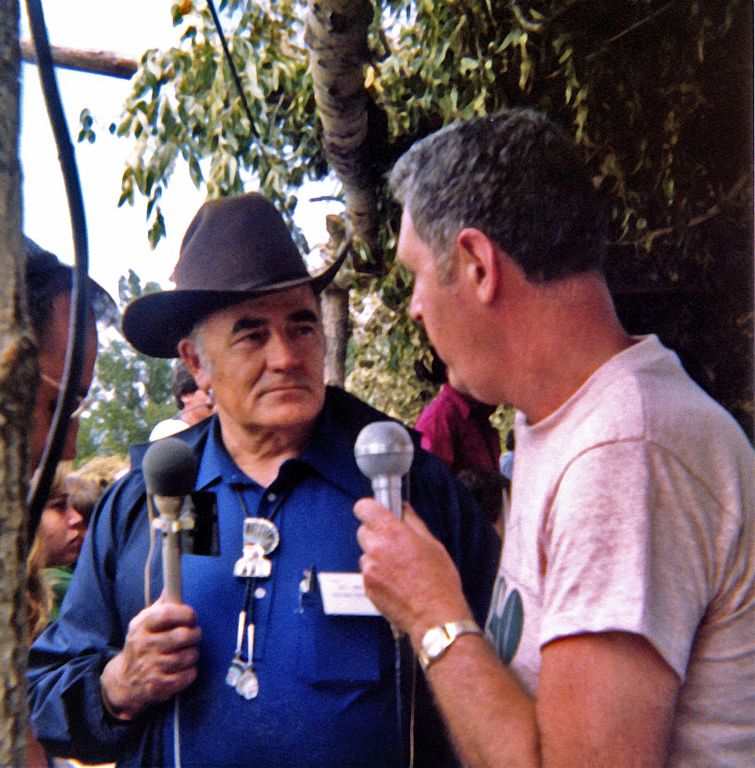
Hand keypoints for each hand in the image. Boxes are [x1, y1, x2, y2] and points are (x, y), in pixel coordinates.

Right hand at [100, 591, 200, 719]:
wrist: (124, 680)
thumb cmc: (143, 644)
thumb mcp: (146, 622)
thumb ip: (162, 605)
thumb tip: (172, 584)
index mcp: (142, 626)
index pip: (167, 613)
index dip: (185, 613)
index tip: (191, 616)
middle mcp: (144, 646)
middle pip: (182, 636)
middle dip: (195, 634)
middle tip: (194, 635)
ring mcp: (150, 667)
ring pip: (187, 657)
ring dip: (193, 654)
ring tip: (189, 652)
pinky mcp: (156, 686)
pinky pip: (185, 677)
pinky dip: (191, 672)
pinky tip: (186, 669)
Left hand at [354, 499, 472, 646]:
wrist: (435, 617)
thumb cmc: (439, 581)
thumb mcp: (432, 544)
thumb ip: (413, 522)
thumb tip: (403, 509)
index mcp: (392, 533)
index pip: (364, 508)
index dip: (370, 508)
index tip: (377, 513)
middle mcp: (376, 549)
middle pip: (363, 531)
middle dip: (376, 534)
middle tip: (395, 543)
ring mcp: (369, 570)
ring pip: (366, 554)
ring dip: (377, 556)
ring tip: (400, 568)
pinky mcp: (367, 588)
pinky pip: (368, 573)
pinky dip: (378, 574)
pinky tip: (397, 582)